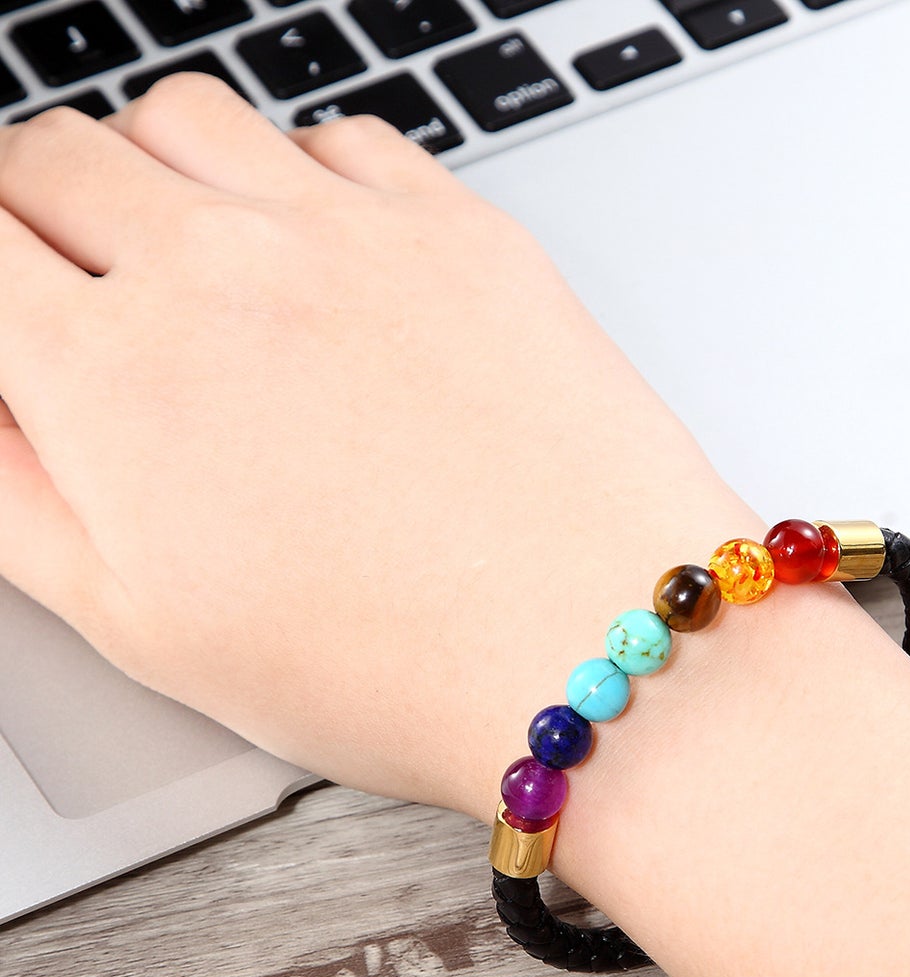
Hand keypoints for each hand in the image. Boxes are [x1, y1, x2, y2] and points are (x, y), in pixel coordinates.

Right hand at [0, 75, 757, 817]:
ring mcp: (348, 234)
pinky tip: (323, 255)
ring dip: (160, 170)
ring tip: (192, 256)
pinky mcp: (462, 232)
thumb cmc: (393, 669)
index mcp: (110, 376)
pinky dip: (302, 174)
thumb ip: (16, 495)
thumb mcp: (148, 627)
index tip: (9, 299)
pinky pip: (342, 139)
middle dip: (41, 209)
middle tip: (77, 278)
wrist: (596, 652)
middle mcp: (217, 271)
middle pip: (61, 157)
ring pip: (188, 119)